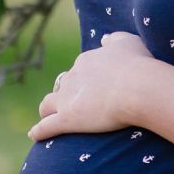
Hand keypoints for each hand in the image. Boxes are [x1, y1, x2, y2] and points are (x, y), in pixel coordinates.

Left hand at [27, 31, 155, 140]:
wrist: (138, 87)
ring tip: (49, 119)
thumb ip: (115, 39)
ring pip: (48, 105)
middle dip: (65, 95)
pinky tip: (35, 135)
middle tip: (75, 106)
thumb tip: (104, 39)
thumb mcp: (129, 42)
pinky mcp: (67, 119)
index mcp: (86, 61)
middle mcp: (72, 78)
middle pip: (62, 86)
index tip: (93, 89)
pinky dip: (39, 131)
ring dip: (47, 111)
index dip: (84, 80)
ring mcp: (67, 99)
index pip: (78, 71)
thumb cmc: (138, 65)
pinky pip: (46, 127)